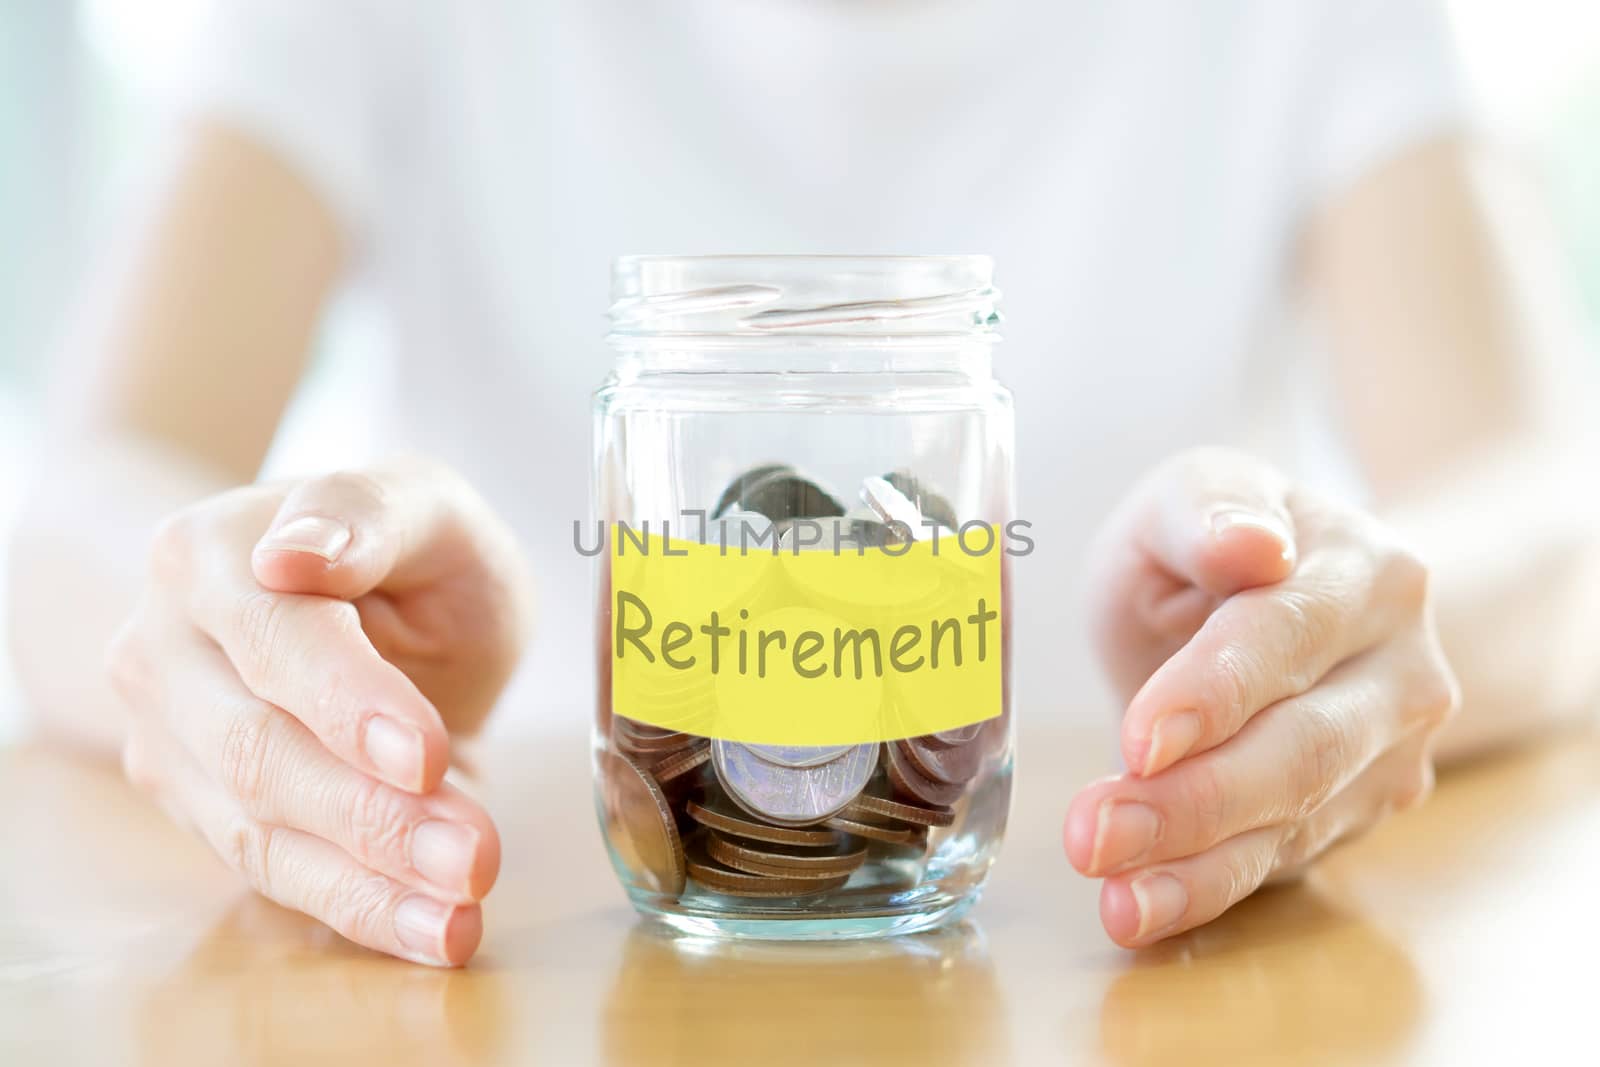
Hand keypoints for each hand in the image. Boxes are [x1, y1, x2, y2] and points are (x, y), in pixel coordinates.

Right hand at [107, 459, 532, 964]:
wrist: (367, 598)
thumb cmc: (407, 547)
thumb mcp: (423, 506)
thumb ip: (368, 514)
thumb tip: (296, 555)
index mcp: (209, 554)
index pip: (277, 640)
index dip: (349, 703)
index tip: (425, 756)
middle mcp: (163, 647)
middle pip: (258, 749)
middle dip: (374, 815)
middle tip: (476, 856)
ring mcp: (169, 736)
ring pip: (260, 829)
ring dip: (371, 882)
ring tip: (464, 910)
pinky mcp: (198, 807)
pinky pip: (274, 873)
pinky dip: (360, 908)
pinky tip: (435, 931)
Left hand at [1068, 448, 1457, 945]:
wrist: (1277, 591)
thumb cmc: (1213, 543)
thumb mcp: (1190, 496)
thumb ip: (1208, 510)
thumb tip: (1253, 545)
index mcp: (1366, 570)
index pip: (1287, 636)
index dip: (1214, 692)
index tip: (1141, 738)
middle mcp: (1402, 668)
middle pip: (1302, 749)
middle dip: (1193, 800)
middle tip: (1094, 833)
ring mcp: (1392, 751)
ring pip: (1295, 821)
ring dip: (1193, 863)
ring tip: (1110, 889)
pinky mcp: (1359, 813)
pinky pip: (1280, 862)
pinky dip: (1204, 891)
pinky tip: (1136, 907)